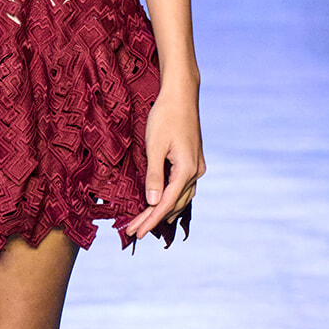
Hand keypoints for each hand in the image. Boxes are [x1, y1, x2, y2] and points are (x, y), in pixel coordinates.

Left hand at [126, 80, 205, 239]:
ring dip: (162, 211)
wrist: (181, 95)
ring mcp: (196, 167)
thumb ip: (154, 176)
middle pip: (174, 204)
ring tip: (143, 223)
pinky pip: (182, 188)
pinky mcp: (193, 162)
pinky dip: (169, 199)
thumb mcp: (154, 146)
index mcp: (187, 170)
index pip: (167, 203)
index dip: (150, 220)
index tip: (136, 233)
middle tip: (132, 231)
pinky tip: (158, 204)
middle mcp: (196, 172)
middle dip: (153, 219)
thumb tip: (153, 202)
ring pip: (180, 198)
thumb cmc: (165, 116)